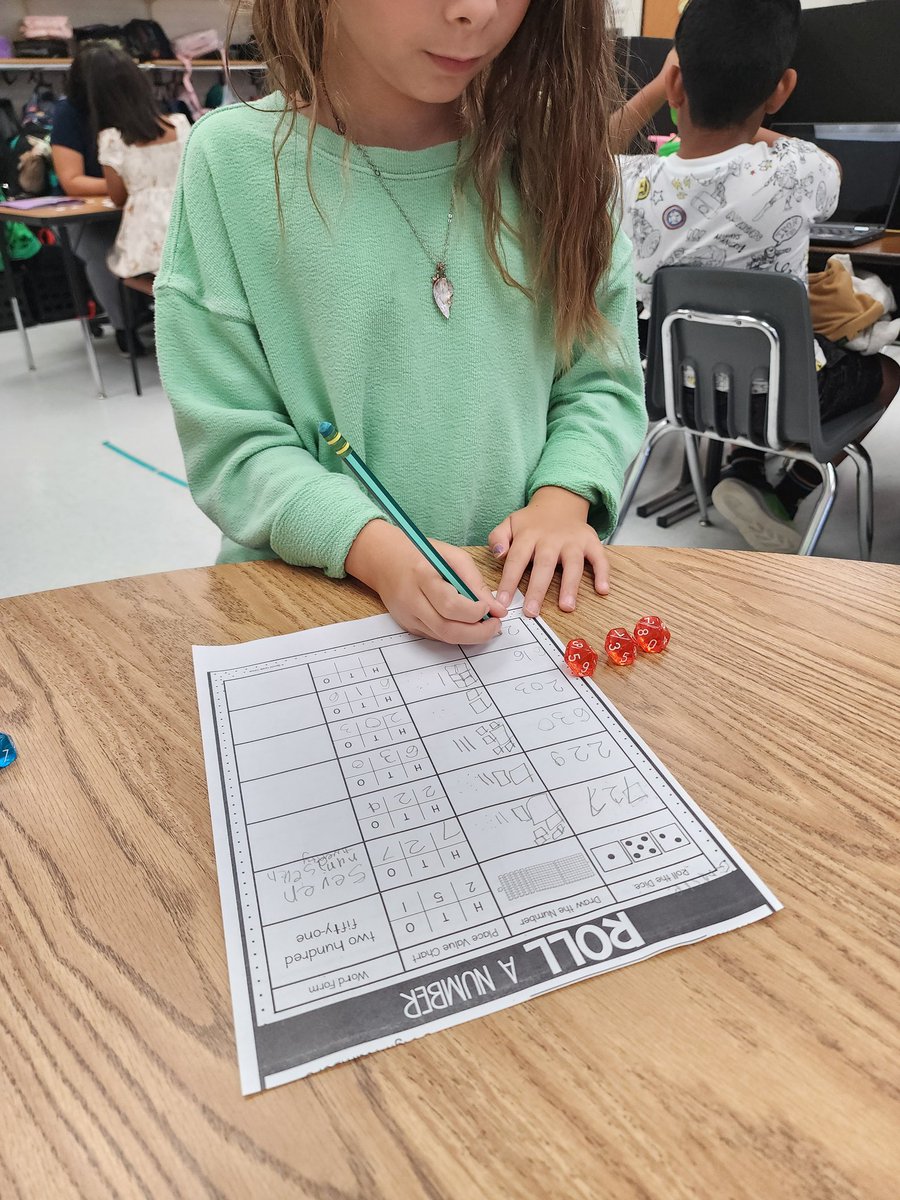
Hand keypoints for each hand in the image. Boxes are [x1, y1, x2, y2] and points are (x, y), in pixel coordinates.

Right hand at [345, 521, 505, 644]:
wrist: (383, 559)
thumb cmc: (420, 553)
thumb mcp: (452, 556)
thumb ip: (475, 582)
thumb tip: (497, 608)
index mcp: (422, 576)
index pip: (450, 605)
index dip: (475, 612)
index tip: (490, 608)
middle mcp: (411, 600)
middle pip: (447, 629)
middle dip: (477, 633)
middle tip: (495, 625)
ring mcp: (407, 616)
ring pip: (442, 637)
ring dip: (469, 636)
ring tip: (485, 626)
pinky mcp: (407, 626)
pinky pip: (436, 636)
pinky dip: (455, 634)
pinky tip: (466, 624)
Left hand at [488, 487, 608, 618]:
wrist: (559, 502)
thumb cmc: (532, 521)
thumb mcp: (510, 523)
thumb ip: (497, 538)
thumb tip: (498, 554)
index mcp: (529, 534)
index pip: (516, 559)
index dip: (509, 582)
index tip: (502, 603)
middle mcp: (551, 538)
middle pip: (544, 564)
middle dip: (537, 589)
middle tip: (532, 611)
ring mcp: (573, 540)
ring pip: (573, 563)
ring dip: (570, 585)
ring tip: (566, 606)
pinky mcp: (591, 542)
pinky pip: (599, 557)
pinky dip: (603, 573)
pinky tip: (602, 590)